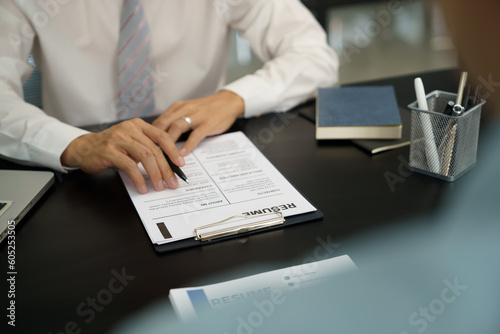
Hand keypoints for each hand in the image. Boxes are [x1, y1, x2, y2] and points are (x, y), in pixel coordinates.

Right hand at [60, 118, 184, 193]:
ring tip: (159, 186)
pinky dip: (138, 178)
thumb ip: (147, 147)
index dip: (173, 150)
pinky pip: (130, 166)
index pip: (161, 136)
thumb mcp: (131, 142)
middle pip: (155, 149)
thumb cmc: (111, 147)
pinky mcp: (109, 151)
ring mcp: (119, 139)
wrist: (84, 148)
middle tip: (172, 182)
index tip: (181, 164)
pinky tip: (142, 187)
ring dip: (155, 174)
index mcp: (138, 125)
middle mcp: (129, 129)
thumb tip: (168, 164)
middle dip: (166, 168)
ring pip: (145, 156)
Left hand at [152, 90, 244, 155]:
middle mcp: (184, 109)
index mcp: (177, 107)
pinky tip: (183, 154)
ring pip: (177, 127)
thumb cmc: (206, 110)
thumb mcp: (188, 111)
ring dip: (169, 143)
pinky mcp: (209, 122)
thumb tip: (160, 140)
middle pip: (164, 123)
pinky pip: (196, 134)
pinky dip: (188, 145)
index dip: (149, 136)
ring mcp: (197, 115)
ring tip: (164, 156)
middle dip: (155, 140)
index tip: (145, 149)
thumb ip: (175, 122)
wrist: (228, 102)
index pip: (158, 121)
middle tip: (150, 156)